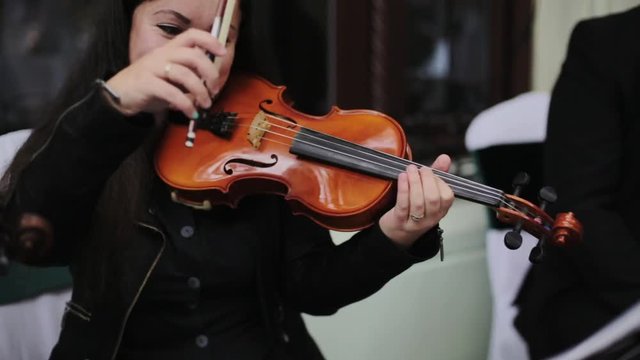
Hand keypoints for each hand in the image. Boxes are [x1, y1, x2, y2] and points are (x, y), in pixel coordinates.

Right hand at [105, 28, 227, 118]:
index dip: (209, 41)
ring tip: (205, 105)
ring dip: (200, 92)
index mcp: (169, 50)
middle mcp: (162, 55)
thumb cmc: (149, 87)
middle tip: (214, 89)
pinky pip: (172, 93)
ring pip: (185, 74)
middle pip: (193, 55)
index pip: (192, 35)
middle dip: (210, 72)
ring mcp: (153, 68)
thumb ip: (190, 77)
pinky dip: (186, 105)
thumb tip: (212, 85)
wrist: (118, 96)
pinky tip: (191, 113)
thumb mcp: (171, 78)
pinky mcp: (147, 84)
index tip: (222, 52)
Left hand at [378, 154, 454, 248]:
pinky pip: (403, 204)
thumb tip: (445, 158)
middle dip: (427, 179)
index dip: (439, 182)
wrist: (396, 232)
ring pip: (418, 202)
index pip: (447, 197)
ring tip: (410, 169)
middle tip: (420, 168)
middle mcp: (430, 219)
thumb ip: (436, 175)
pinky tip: (402, 177)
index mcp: (441, 211)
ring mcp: (415, 222)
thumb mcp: (427, 193)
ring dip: (414, 182)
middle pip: (433, 199)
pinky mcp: (400, 221)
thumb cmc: (413, 208)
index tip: (430, 172)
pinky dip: (403, 188)